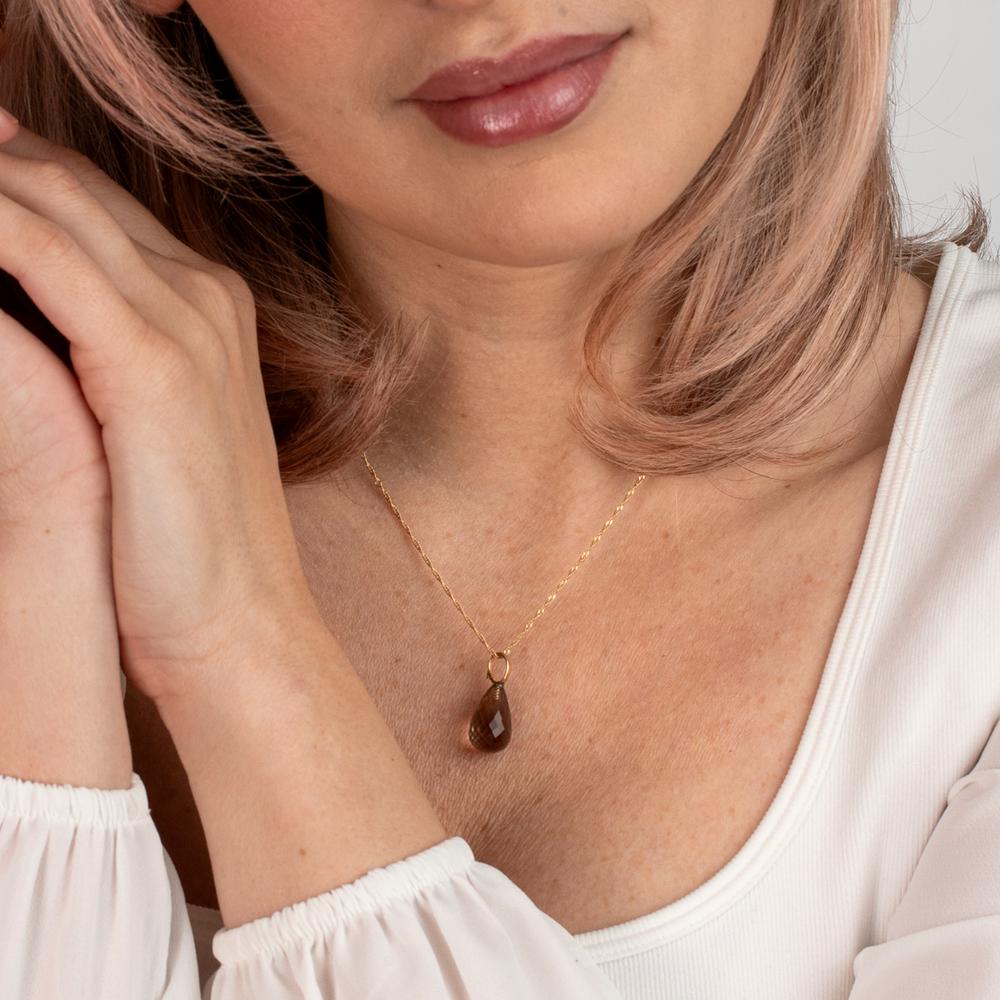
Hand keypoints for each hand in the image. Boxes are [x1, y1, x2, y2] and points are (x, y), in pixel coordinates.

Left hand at [0, 116, 321, 702]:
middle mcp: (204, 293)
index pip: (84, 199)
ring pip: (44, 197)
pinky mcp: (154, 363)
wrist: (243, 623)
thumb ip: (96, 356)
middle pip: (59, 179)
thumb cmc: (184, 545)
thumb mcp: (144, 431)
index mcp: (207, 304)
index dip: (4, 173)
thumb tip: (27, 327)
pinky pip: (38, 252)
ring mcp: (189, 320)